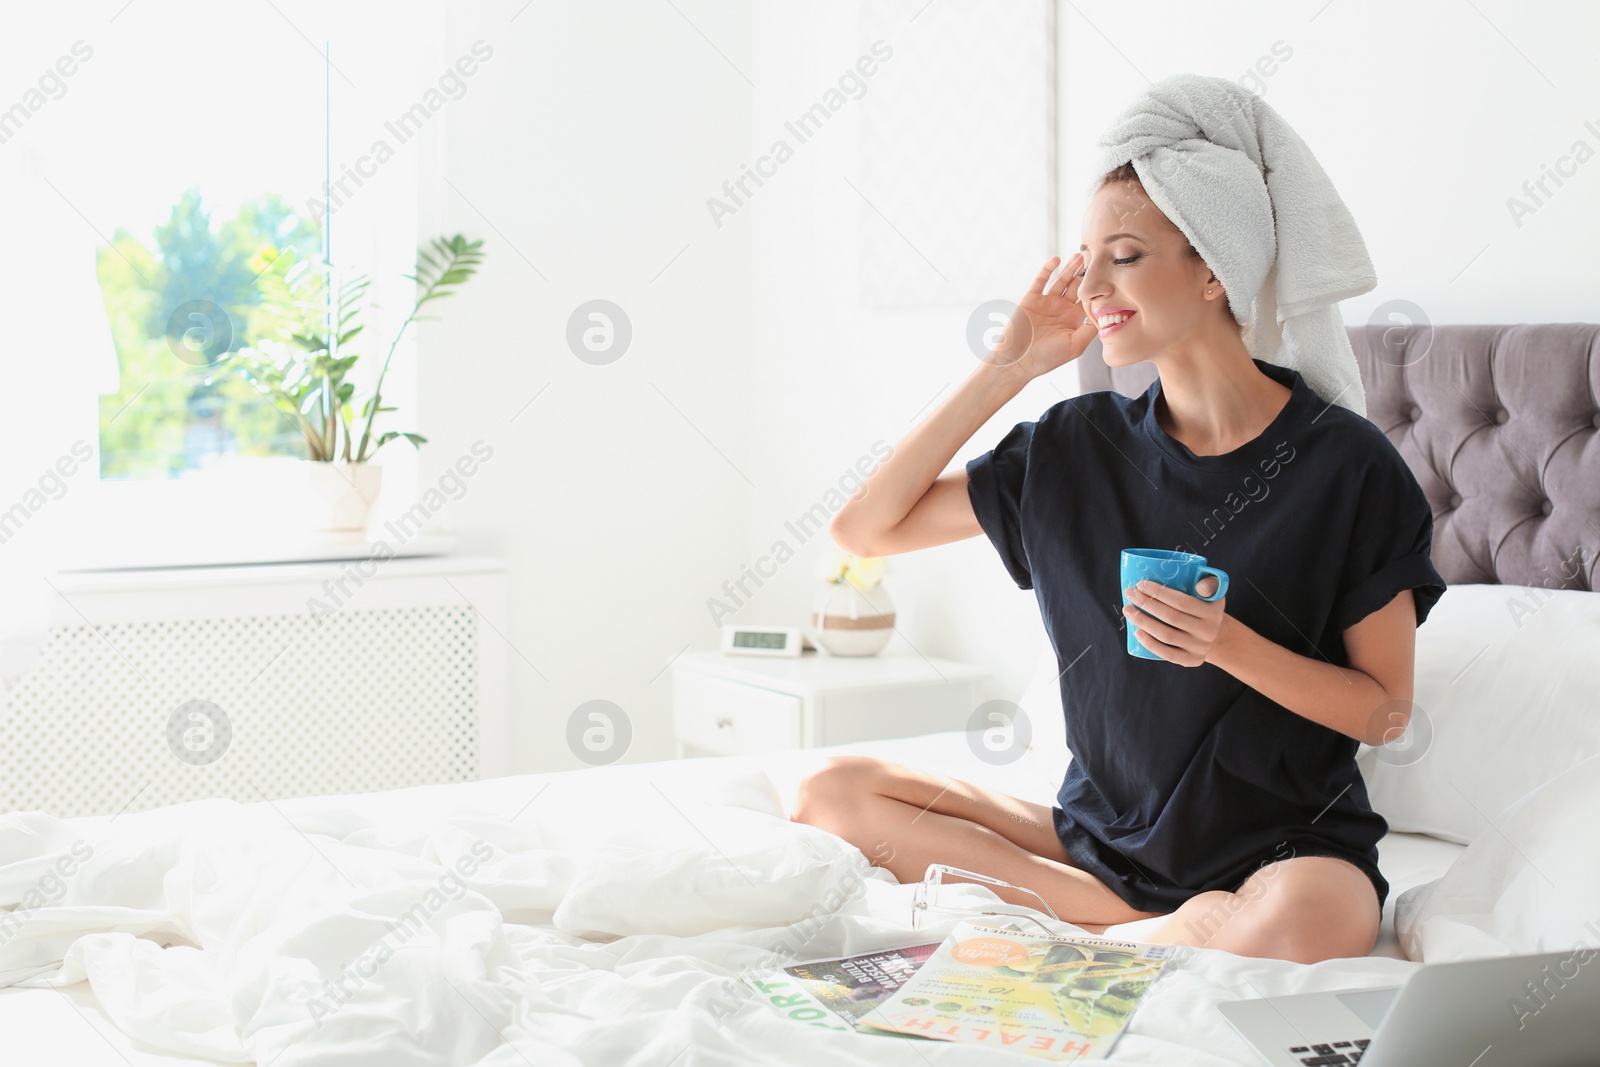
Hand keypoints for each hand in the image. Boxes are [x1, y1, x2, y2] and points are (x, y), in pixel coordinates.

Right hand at [987, 253, 1100, 380]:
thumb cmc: (1047, 358)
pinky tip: (1057, 260)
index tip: (1109, 274)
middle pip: (1078, 285)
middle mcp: (1061, 308)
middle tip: (1096, 257)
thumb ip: (1090, 330)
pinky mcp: (1031, 298)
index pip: (1089, 298)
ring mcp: (1046, 302)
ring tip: (1080, 254)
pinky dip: (1047, 269)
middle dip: (1086, 272)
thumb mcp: (1074, 346)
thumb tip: (1105, 314)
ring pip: (1062, 279)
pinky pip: (1041, 280)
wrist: (1018, 361)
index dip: (1098, 287)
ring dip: (1071, 267)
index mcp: (1074, 319)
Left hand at [1122, 576, 1227, 666]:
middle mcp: (1209, 631)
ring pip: (1167, 635)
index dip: (1160, 593)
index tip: (1141, 584)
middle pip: (1171, 617)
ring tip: (1128, 610)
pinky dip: (1150, 643)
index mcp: (1214, 611)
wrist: (1216, 635)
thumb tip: (1200, 586)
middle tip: (1130, 593)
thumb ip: (1210, 583)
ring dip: (1143, 621)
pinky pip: (1168, 654)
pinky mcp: (1191, 660)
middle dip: (1147, 604)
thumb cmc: (1205, 607)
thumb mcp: (1214, 593)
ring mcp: (1200, 648)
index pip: (1183, 602)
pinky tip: (1137, 632)